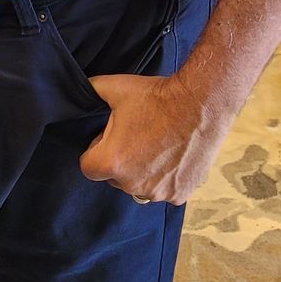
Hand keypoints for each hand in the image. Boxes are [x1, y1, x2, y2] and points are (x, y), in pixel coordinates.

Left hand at [78, 71, 231, 204]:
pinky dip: (166, 178)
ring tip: (157, 144)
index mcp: (112, 162)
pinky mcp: (179, 194)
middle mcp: (132, 184)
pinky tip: (173, 155)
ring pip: (139, 185)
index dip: (96, 150)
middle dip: (120, 161)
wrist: (200, 104)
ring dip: (143, 171)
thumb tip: (80, 89)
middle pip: (114, 178)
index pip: (88, 167)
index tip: (110, 138)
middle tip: (136, 136)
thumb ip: (91, 90)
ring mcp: (158, 192)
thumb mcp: (115, 87)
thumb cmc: (157, 97)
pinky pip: (164, 190)